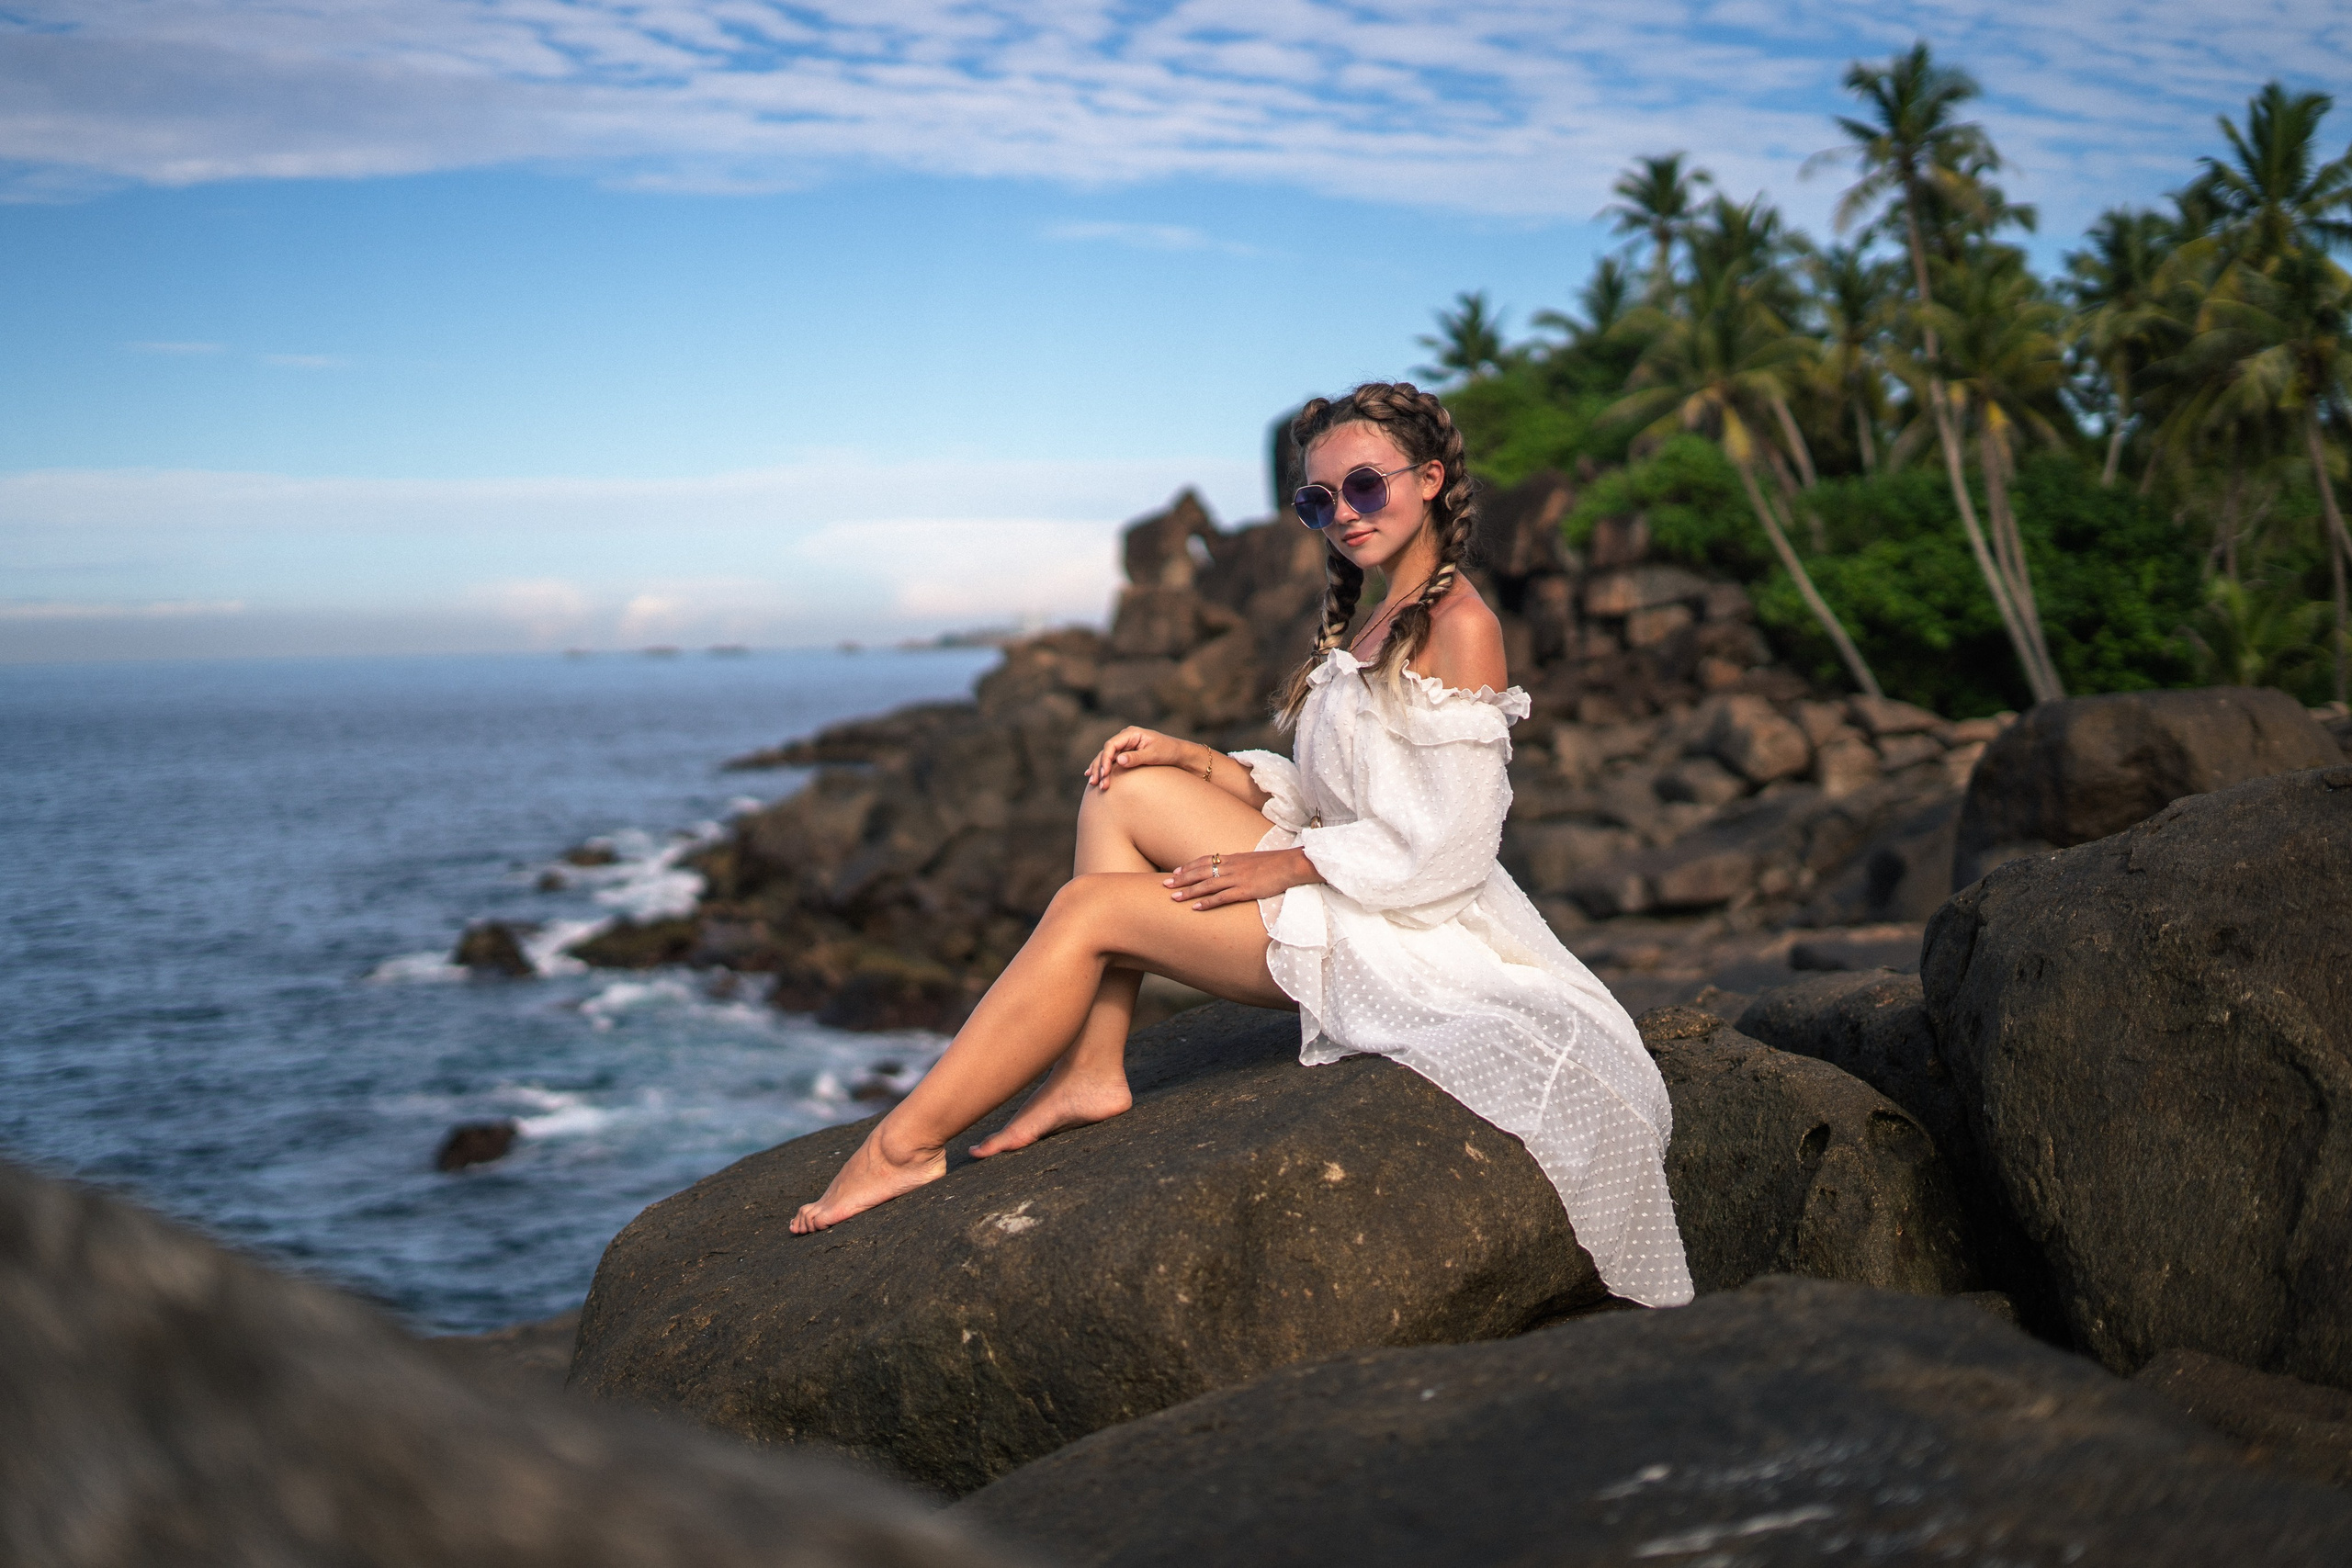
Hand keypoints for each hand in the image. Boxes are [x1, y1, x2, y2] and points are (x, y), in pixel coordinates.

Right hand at [1085, 726, 1202, 789]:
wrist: (1178, 754)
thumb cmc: (1168, 751)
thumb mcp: (1154, 755)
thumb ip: (1136, 757)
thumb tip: (1119, 760)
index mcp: (1131, 733)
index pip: (1111, 745)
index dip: (1106, 759)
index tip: (1105, 773)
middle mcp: (1125, 738)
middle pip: (1106, 752)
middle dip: (1100, 767)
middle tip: (1097, 782)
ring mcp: (1125, 746)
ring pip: (1106, 757)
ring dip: (1099, 770)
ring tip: (1094, 783)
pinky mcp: (1126, 754)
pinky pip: (1111, 762)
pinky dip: (1103, 769)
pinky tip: (1093, 776)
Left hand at [1165, 847, 1317, 910]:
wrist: (1292, 864)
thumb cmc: (1278, 863)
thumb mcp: (1256, 860)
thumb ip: (1243, 865)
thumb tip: (1235, 871)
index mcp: (1234, 858)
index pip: (1205, 860)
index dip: (1189, 866)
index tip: (1176, 871)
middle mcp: (1232, 866)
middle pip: (1200, 871)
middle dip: (1181, 878)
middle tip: (1165, 885)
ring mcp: (1237, 878)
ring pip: (1207, 884)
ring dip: (1188, 891)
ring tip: (1173, 898)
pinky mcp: (1245, 890)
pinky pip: (1222, 897)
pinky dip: (1207, 902)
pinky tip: (1196, 907)